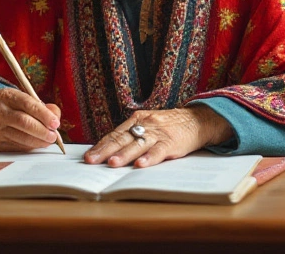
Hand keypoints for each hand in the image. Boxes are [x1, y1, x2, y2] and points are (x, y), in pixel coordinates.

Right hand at [0, 87, 61, 151]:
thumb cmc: (8, 105)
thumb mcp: (20, 98)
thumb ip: (41, 106)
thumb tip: (55, 117)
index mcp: (7, 97)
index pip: (28, 105)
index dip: (44, 115)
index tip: (55, 123)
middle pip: (25, 123)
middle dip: (43, 131)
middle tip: (53, 135)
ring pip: (22, 138)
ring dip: (39, 142)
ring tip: (48, 140)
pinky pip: (18, 148)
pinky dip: (31, 147)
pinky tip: (36, 143)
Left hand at [84, 106, 231, 167]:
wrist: (196, 120)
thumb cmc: (169, 126)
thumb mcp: (148, 125)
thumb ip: (133, 135)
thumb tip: (111, 151)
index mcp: (137, 120)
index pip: (115, 134)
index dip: (101, 145)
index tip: (88, 156)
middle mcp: (145, 125)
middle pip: (122, 139)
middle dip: (105, 151)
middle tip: (91, 160)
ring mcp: (158, 133)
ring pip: (138, 144)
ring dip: (124, 155)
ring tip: (112, 163)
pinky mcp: (171, 142)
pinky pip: (159, 151)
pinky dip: (149, 158)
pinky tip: (140, 165)